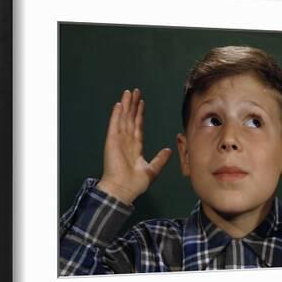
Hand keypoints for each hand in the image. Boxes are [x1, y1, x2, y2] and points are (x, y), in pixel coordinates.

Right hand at [97, 88, 172, 204]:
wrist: (123, 190)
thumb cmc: (135, 184)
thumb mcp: (152, 170)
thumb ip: (160, 159)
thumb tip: (169, 150)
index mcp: (135, 147)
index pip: (138, 126)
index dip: (139, 114)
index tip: (142, 103)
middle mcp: (126, 141)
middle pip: (130, 119)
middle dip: (133, 105)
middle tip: (135, 91)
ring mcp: (118, 140)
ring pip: (123, 118)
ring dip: (126, 105)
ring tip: (129, 92)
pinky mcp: (112, 141)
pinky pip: (114, 125)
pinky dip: (116, 115)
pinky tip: (119, 104)